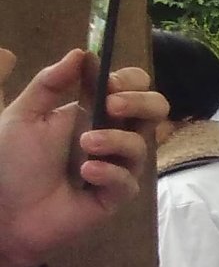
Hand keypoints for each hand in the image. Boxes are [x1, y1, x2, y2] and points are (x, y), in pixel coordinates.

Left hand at [0, 48, 165, 266]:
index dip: (129, 80)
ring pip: (144, 145)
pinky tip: (86, 174)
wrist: (4, 213)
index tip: (107, 83)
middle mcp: (111, 135)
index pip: (131, 86)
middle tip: (112, 106)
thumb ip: (49, 83)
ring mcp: (117, 166)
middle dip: (141, 102)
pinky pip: (128, 181)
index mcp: (91, 111)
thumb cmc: (10, 164)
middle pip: (155, 109)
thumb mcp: (21, 116)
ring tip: (86, 146)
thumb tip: (80, 53)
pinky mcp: (116, 196)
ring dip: (117, 140)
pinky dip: (110, 173)